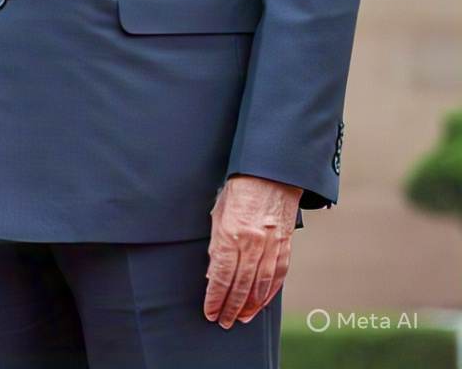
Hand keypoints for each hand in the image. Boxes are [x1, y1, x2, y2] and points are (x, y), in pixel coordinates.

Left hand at [204, 175, 301, 327]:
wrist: (270, 174)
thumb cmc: (239, 189)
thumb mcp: (219, 213)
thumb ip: (217, 245)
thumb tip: (213, 275)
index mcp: (231, 233)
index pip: (222, 276)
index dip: (215, 297)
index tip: (210, 311)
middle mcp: (252, 243)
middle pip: (240, 285)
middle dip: (230, 307)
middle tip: (223, 321)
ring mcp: (271, 246)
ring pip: (260, 286)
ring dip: (249, 306)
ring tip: (240, 318)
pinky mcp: (285, 245)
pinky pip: (277, 276)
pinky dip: (268, 293)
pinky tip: (260, 304)